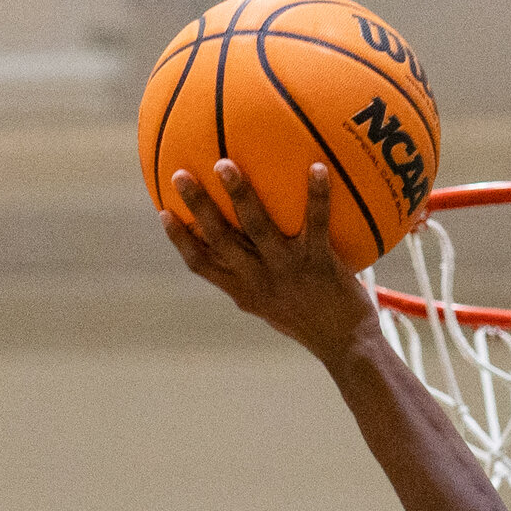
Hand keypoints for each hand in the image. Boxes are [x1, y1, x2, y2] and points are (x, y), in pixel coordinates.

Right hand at [161, 160, 378, 366]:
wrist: (347, 346)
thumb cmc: (310, 319)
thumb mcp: (273, 305)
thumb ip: (255, 277)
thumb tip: (244, 245)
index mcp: (244, 291)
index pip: (201, 265)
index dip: (180, 240)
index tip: (163, 212)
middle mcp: (260, 280)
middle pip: (219, 240)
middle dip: (197, 207)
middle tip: (180, 175)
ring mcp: (288, 271)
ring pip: (257, 228)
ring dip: (239, 195)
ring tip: (225, 164)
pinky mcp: (319, 264)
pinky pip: (316, 222)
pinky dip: (317, 194)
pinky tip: (317, 166)